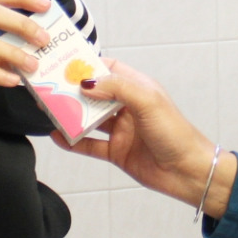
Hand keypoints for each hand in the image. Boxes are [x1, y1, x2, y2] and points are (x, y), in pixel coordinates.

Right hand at [58, 58, 236, 218]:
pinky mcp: (117, 152)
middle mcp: (128, 107)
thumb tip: (87, 82)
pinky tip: (58, 136)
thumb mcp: (148, 102)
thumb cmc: (176, 133)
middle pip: (95, 94)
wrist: (189, 172)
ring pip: (90, 119)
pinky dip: (73, 141)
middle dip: (74, 91)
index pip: (109, 70)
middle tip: (50, 88)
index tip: (66, 65)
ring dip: (71, 115)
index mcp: (139, 88)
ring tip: (49, 111)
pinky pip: (89, 145)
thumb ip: (117, 88)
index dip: (89, 66)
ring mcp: (122, 130)